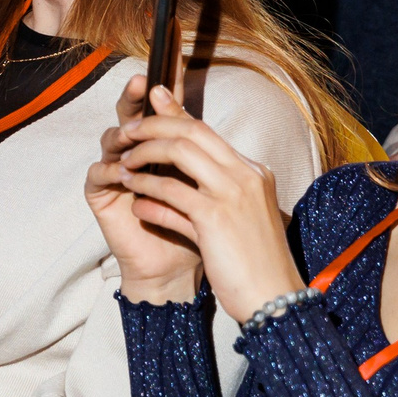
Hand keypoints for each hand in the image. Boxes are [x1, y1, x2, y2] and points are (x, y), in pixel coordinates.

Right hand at [86, 78, 204, 302]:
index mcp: (163, 145)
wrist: (177, 269)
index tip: (172, 47)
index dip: (165, 79)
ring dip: (124, 134)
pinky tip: (124, 172)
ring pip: (112, 138)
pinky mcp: (101, 193)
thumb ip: (192, 144)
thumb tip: (190, 104)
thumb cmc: (193, 223)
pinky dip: (112, 170)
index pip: (162, 106)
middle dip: (135, 96)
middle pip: (132, 113)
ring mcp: (116, 170)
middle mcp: (137, 151)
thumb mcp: (199, 178)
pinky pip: (99, 173)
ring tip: (134, 132)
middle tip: (142, 81)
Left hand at [110, 96, 301, 322]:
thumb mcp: (238, 218)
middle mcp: (246, 176)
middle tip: (125, 131)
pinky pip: (170, 192)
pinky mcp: (215, 218)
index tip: (152, 97)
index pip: (207, 131)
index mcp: (253, 172)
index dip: (174, 114)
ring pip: (178, 154)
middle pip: (191, 131)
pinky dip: (147, 191)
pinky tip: (134, 198)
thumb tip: (174, 178)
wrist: (275, 300)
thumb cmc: (255, 263)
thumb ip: (212, 193)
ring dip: (143, 156)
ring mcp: (233, 194)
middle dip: (152, 126)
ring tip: (123, 166)